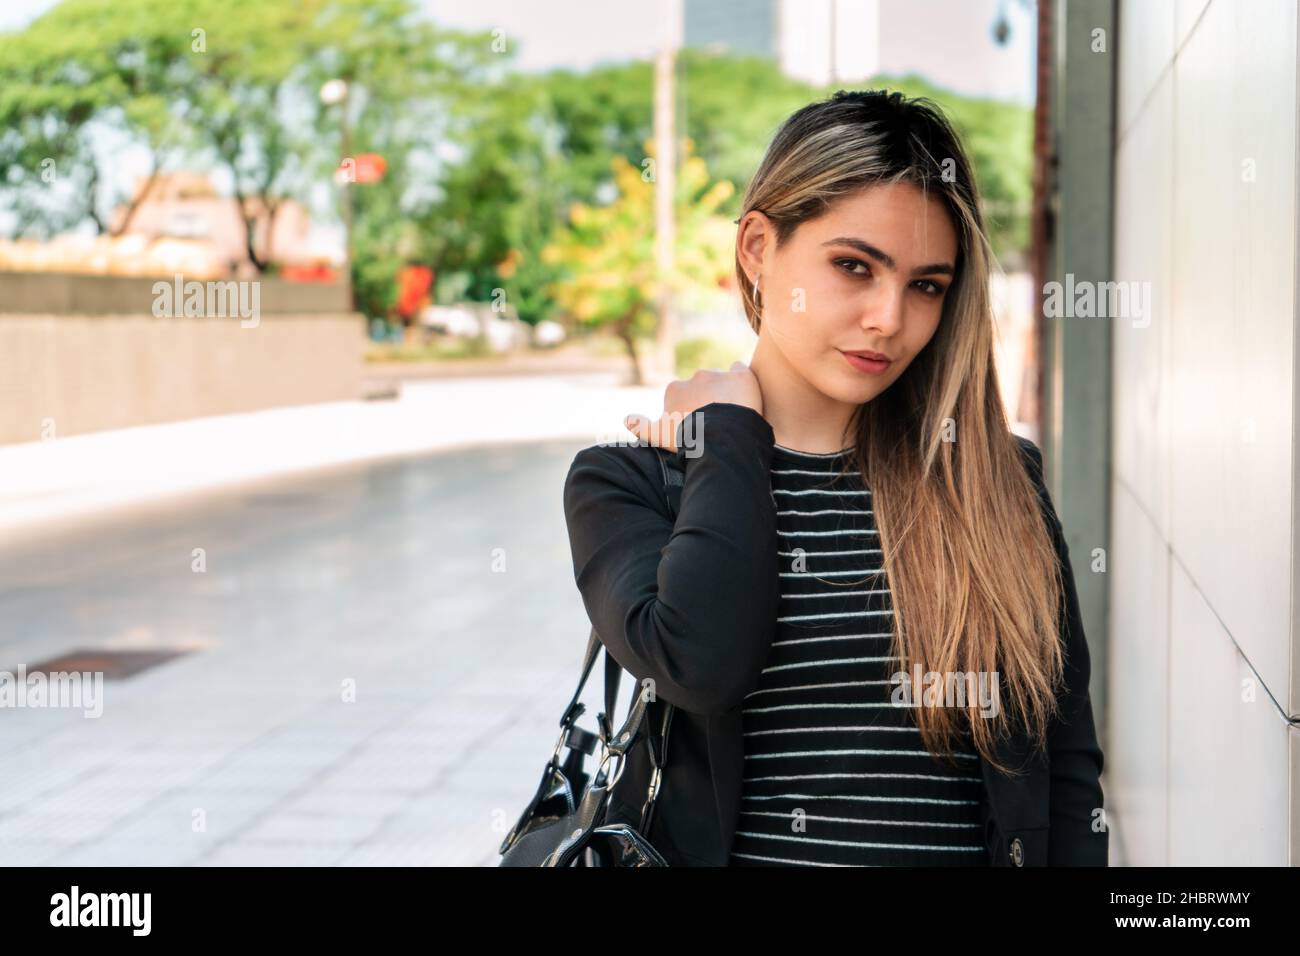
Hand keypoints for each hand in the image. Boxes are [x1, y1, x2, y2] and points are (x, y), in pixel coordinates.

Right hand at [624, 361, 764, 451]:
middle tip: (718, 422)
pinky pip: (740, 370)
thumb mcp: (659, 435)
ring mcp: (718, 374)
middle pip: (702, 387)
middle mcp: (694, 377)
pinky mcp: (740, 375)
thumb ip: (641, 426)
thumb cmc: (687, 438)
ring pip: (722, 380)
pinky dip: (742, 380)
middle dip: (708, 400)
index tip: (697, 426)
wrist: (719, 437)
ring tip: (735, 414)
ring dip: (726, 392)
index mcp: (675, 389)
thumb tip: (626, 419)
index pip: (682, 396)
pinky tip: (746, 395)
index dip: (689, 411)